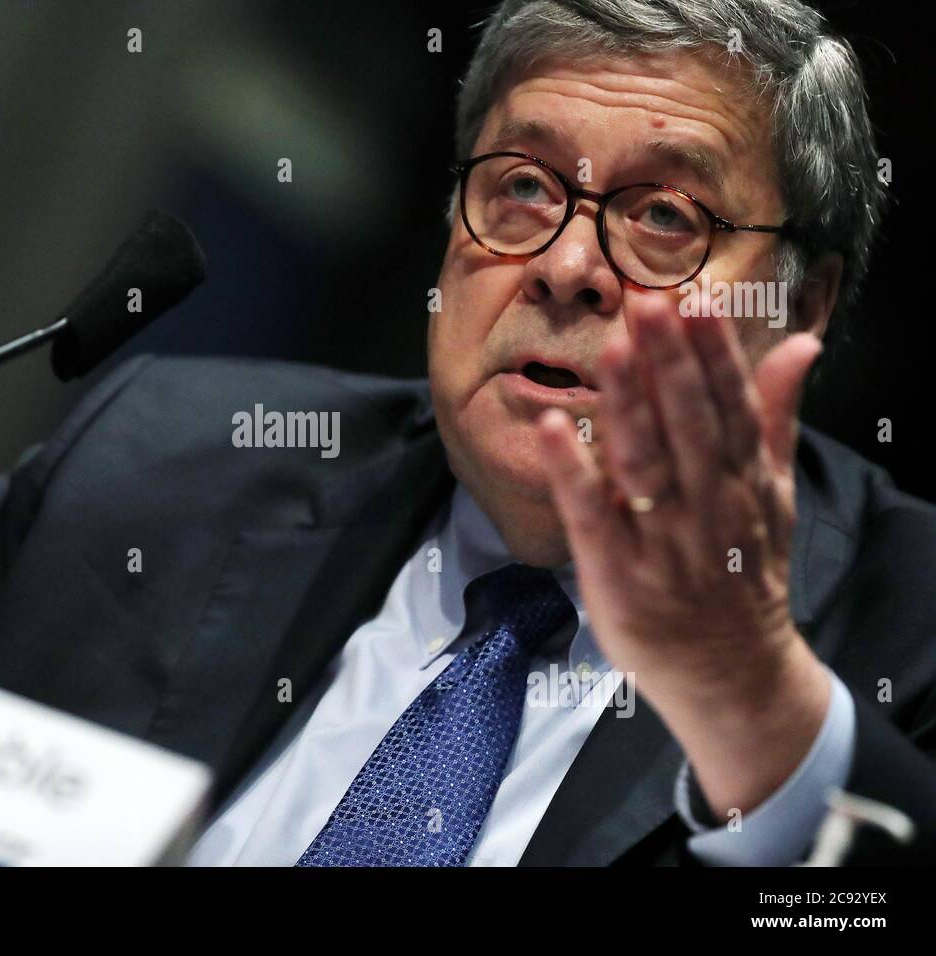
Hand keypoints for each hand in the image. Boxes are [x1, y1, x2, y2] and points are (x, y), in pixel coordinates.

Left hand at [535, 298, 830, 815]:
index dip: (713, 352)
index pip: (731, 406)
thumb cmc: (744, 575)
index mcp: (744, 482)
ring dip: (631, 404)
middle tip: (648, 301)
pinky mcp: (617, 576)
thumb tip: (801, 345)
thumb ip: (775, 418)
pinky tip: (551, 428)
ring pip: (646, 464)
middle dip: (671, 362)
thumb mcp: (772, 497)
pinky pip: (592, 518)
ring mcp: (662, 544)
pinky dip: (573, 474)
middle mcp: (708, 507)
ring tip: (615, 346)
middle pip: (691, 425)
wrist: (734, 675)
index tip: (693, 297)